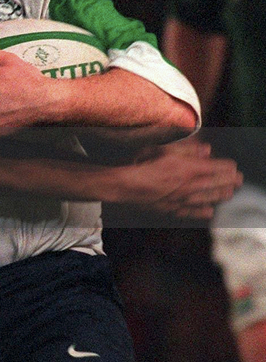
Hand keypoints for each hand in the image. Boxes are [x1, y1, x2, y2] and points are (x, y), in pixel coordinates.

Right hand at [118, 138, 240, 217]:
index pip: (217, 168)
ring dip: (222, 195)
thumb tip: (207, 150)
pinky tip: (210, 211)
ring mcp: (183, 200)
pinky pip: (193, 212)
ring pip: (209, 198)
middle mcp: (190, 185)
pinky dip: (203, 211)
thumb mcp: (161, 149)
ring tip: (230, 193)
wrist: (124, 187)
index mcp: (189, 168)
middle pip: (217, 184)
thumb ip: (186, 150)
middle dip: (230, 181)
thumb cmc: (139, 164)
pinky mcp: (173, 210)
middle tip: (238, 179)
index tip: (233, 166)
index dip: (227, 167)